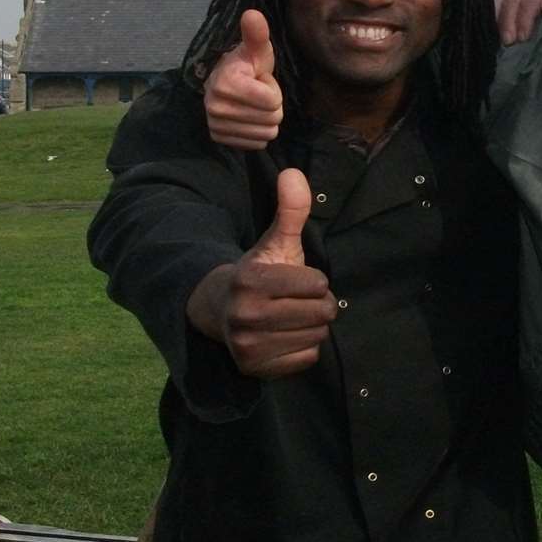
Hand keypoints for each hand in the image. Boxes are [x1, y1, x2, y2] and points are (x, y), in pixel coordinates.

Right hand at [186, 168, 338, 376]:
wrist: (220, 311)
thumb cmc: (259, 274)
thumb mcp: (274, 242)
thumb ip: (290, 210)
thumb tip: (295, 173)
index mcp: (250, 281)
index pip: (318, 284)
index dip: (314, 281)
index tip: (295, 280)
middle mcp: (245, 316)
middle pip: (322, 313)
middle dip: (318, 304)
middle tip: (296, 300)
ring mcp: (248, 346)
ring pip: (316, 337)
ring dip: (311, 326)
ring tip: (289, 317)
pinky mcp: (254, 368)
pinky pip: (306, 359)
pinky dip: (302, 348)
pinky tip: (283, 336)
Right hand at [204, 9, 283, 149]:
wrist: (223, 84)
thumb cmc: (247, 66)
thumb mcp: (256, 50)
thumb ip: (257, 34)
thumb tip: (253, 14)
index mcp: (226, 82)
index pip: (272, 101)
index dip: (273, 90)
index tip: (260, 80)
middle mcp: (215, 106)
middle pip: (272, 119)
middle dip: (271, 106)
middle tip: (257, 94)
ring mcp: (216, 125)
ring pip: (266, 133)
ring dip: (265, 120)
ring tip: (253, 105)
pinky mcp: (219, 139)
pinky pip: (256, 144)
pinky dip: (257, 133)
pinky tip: (248, 119)